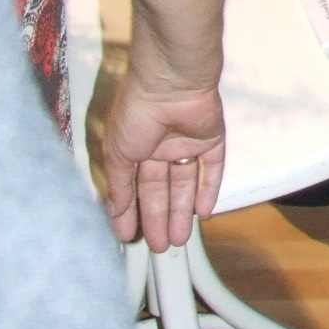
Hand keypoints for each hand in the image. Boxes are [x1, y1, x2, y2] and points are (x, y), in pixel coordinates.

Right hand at [103, 72, 225, 252]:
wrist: (171, 83)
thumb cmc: (138, 109)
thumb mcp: (118, 153)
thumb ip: (120, 185)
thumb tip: (116, 211)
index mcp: (135, 145)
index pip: (134, 186)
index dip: (131, 211)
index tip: (129, 234)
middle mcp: (160, 144)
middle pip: (161, 189)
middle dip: (159, 218)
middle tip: (160, 245)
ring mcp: (187, 141)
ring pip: (186, 183)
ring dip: (181, 211)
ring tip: (178, 239)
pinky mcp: (211, 137)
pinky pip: (212, 167)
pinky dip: (209, 189)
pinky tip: (203, 212)